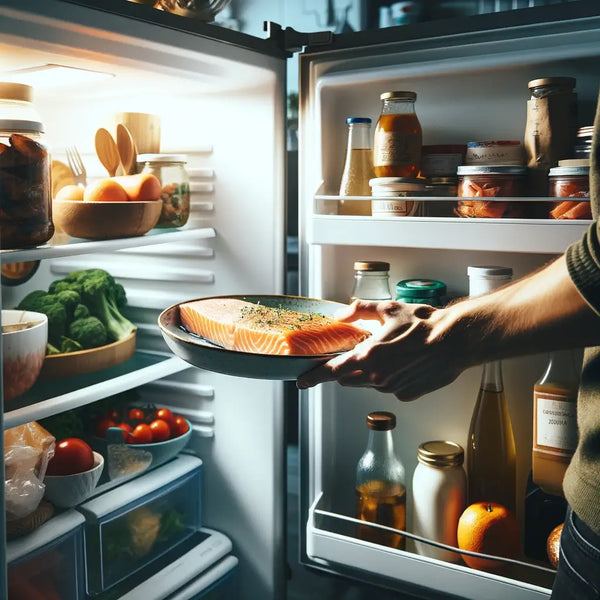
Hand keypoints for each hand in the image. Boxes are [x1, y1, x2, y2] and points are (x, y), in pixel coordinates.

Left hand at [296, 300, 466, 401]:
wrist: (455, 341)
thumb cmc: (424, 324)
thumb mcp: (388, 309)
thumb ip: (359, 310)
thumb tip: (340, 315)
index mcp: (368, 356)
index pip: (331, 371)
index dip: (313, 377)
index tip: (302, 381)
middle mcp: (376, 376)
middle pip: (347, 379)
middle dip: (345, 370)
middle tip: (358, 354)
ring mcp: (391, 388)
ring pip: (367, 384)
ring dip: (369, 373)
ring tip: (390, 354)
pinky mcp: (405, 395)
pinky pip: (388, 388)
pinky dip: (388, 378)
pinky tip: (404, 363)